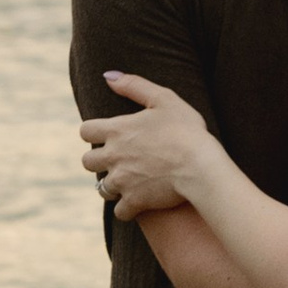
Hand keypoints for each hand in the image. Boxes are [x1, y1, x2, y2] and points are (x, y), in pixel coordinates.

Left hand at [80, 74, 213, 220]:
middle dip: (99, 161)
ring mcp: (122, 181)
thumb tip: (108, 76)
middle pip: (87, 162)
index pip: (86, 131)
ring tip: (130, 180)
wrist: (201, 167)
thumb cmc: (187, 130)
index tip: (107, 135)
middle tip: (118, 159)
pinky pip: (119, 211)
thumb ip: (134, 86)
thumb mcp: (164, 99)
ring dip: (112, 185)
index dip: (94, 132)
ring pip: (102, 188)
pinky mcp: (134, 202)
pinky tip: (138, 202)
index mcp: (117, 130)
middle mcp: (113, 157)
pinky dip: (127, 208)